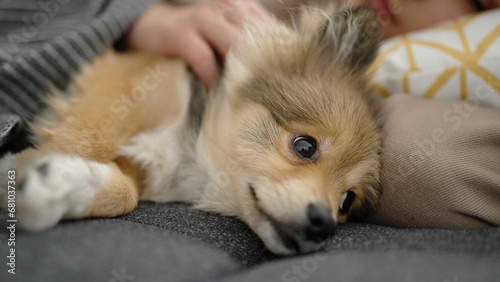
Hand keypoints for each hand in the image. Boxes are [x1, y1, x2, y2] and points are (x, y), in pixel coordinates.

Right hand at [126, 0, 273, 87]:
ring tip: (243, 90)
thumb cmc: (196, 38)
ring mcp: (201, 19)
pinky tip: (212, 87)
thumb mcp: (224, 34)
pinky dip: (211, 76)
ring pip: (233, 42)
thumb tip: (277, 69)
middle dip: (263, 62)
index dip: (279, 51)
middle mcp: (223, 8)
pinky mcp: (180, 34)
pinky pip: (204, 58)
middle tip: (268, 88)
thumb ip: (248, 45)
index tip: (285, 75)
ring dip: (239, 69)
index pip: (270, 27)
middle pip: (256, 34)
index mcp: (239, 7)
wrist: (151, 29)